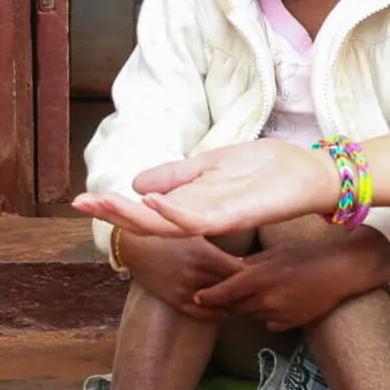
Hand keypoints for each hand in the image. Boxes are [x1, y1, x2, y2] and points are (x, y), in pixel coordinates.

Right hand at [99, 140, 341, 239]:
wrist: (310, 175)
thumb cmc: (268, 170)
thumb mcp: (212, 165)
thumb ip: (178, 176)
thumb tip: (139, 184)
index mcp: (194, 204)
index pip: (146, 210)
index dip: (115, 206)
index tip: (80, 200)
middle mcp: (200, 216)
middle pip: (149, 221)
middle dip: (114, 213)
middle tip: (79, 205)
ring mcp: (216, 218)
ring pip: (168, 224)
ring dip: (135, 214)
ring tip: (107, 203)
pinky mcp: (235, 216)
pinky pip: (200, 219)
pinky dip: (175, 212)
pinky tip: (153, 201)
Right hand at [117, 230, 246, 319]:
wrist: (135, 246)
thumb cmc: (169, 235)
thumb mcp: (196, 234)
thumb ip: (218, 245)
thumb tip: (245, 257)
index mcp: (204, 254)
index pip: (239, 271)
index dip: (252, 275)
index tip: (262, 275)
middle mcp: (196, 273)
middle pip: (230, 288)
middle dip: (245, 290)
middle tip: (259, 291)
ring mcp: (184, 288)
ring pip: (217, 302)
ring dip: (231, 303)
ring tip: (245, 302)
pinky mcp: (174, 299)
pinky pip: (199, 314)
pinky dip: (214, 314)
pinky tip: (224, 311)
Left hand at [194, 230, 389, 333]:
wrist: (340, 272)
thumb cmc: (309, 254)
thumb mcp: (276, 251)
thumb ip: (252, 262)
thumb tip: (231, 268)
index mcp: (260, 277)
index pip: (224, 292)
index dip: (208, 296)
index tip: (196, 297)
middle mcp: (266, 299)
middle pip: (234, 307)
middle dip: (229, 301)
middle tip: (227, 293)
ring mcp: (278, 314)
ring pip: (251, 316)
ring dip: (248, 307)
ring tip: (262, 292)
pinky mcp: (290, 324)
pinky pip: (268, 323)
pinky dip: (267, 315)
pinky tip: (280, 301)